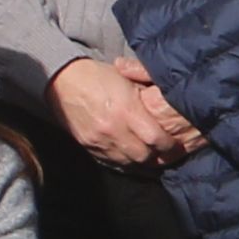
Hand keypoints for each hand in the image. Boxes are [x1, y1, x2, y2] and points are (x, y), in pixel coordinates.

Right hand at [54, 55, 197, 166]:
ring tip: (150, 158)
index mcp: (127, 110)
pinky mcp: (87, 144)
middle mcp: (113, 129)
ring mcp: (98, 139)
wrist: (63, 80)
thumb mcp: (129, 81)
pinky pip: (109, 161)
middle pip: (143, 156)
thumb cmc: (99, 77)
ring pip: (127, 162)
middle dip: (158, 157)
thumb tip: (167, 113)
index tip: (175, 145)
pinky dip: (123, 161)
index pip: (156, 139)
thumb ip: (147, 99)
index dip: (169, 146)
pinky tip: (130, 157)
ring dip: (140, 162)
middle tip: (166, 155)